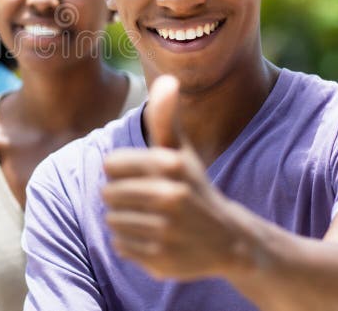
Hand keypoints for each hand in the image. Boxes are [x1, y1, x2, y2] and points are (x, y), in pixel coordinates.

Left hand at [102, 75, 250, 279]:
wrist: (229, 240)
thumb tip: (167, 78)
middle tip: (146, 202)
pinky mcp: (161, 259)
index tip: (142, 178)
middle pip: (108, 194)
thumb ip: (165, 117)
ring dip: (125, 222)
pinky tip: (155, 240)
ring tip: (151, 221)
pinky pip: (121, 246)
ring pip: (112, 221)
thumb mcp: (182, 151)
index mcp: (170, 165)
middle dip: (122, 198)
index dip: (122, 172)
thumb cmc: (194, 187)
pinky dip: (131, 244)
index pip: (111, 165)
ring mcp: (166, 230)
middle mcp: (170, 197)